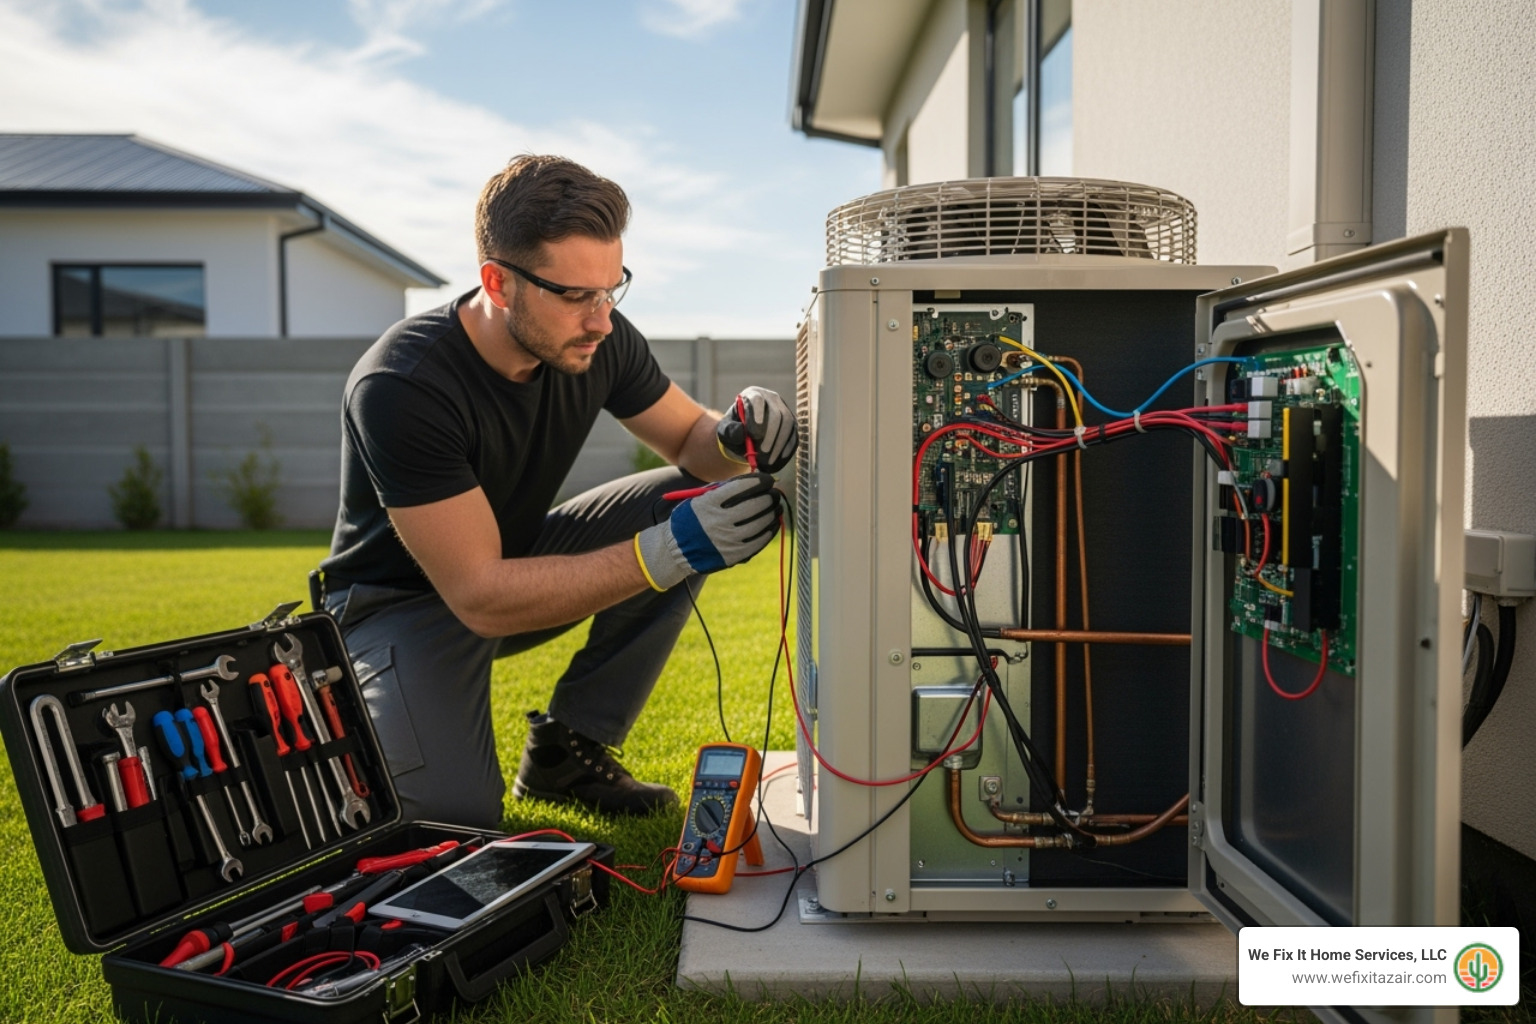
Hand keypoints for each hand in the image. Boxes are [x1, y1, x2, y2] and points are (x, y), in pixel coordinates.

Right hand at [634, 473, 780, 589]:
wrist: (676, 550)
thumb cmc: (691, 519)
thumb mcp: (700, 499)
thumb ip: (724, 489)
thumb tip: (753, 481)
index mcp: (709, 503)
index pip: (742, 487)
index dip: (759, 481)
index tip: (768, 479)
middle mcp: (718, 522)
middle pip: (754, 505)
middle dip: (769, 496)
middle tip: (774, 493)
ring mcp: (727, 540)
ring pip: (760, 523)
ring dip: (772, 513)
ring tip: (776, 506)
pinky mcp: (733, 556)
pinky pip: (758, 542)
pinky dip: (769, 531)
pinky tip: (773, 523)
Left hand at [716, 386, 797, 473]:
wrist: (745, 435)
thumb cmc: (734, 430)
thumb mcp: (726, 430)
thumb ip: (730, 430)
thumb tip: (742, 433)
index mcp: (752, 395)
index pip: (757, 400)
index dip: (757, 414)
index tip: (753, 434)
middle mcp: (772, 399)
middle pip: (777, 414)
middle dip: (770, 436)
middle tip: (762, 453)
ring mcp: (784, 410)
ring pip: (788, 425)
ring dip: (779, 444)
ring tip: (768, 460)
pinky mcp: (792, 423)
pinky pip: (794, 434)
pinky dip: (787, 448)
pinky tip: (778, 459)